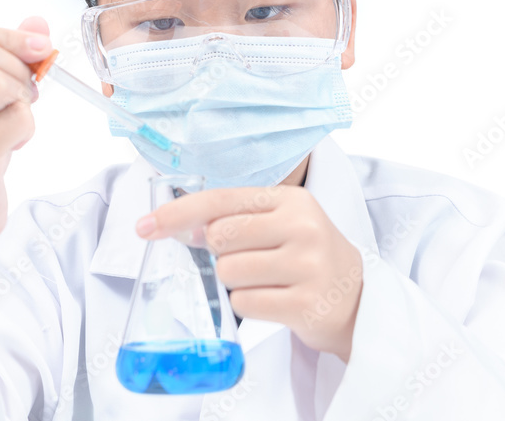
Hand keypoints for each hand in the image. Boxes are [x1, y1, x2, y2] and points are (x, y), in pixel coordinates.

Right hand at [0, 17, 51, 258]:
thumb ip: (7, 61)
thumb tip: (38, 24)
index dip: (6, 33)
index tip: (38, 47)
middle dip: (19, 67)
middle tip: (26, 96)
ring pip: (0, 84)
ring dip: (23, 102)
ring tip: (13, 126)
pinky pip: (16, 120)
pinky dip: (27, 130)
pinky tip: (11, 148)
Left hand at [135, 185, 363, 361]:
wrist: (357, 298)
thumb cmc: (307, 257)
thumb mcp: (282, 223)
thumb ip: (236, 218)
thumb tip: (178, 227)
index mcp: (291, 200)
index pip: (221, 200)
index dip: (178, 212)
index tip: (146, 226)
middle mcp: (302, 226)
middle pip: (220, 237)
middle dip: (219, 253)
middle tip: (248, 258)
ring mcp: (307, 265)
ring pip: (228, 272)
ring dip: (234, 282)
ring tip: (266, 281)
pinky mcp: (305, 303)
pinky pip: (244, 303)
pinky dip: (247, 305)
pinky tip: (273, 300)